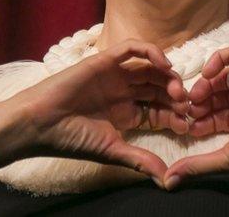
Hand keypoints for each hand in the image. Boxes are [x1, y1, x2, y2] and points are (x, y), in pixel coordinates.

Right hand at [6, 40, 188, 181]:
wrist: (40, 123)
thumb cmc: (71, 139)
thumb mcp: (112, 150)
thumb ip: (140, 159)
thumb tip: (167, 180)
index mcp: (127, 113)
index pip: (160, 109)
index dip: (176, 115)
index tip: (188, 125)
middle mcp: (123, 92)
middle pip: (159, 86)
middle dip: (175, 94)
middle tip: (186, 104)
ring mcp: (115, 74)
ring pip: (150, 66)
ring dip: (167, 74)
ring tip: (176, 88)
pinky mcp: (105, 60)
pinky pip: (132, 48)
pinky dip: (151, 51)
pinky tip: (164, 65)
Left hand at [164, 45, 228, 188]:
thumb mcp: (224, 160)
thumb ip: (196, 167)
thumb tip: (169, 183)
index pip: (216, 118)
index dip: (200, 121)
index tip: (189, 128)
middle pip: (215, 97)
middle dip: (199, 103)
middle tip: (189, 110)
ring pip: (220, 77)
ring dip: (204, 85)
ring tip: (196, 96)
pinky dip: (217, 59)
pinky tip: (208, 74)